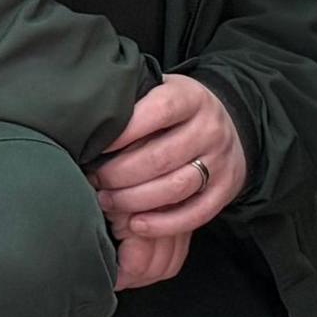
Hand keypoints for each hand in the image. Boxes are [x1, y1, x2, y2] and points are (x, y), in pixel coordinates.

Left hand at [91, 73, 247, 283]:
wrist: (228, 125)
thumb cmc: (176, 112)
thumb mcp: (160, 91)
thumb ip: (134, 101)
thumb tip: (88, 120)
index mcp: (191, 98)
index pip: (159, 110)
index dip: (125, 130)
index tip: (96, 145)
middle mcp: (210, 128)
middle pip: (162, 156)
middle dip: (120, 174)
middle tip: (95, 180)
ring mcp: (221, 161)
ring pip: (177, 187)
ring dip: (136, 199)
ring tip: (108, 201)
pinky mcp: (226, 190)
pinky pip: (196, 213)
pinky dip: (164, 224)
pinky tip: (136, 224)